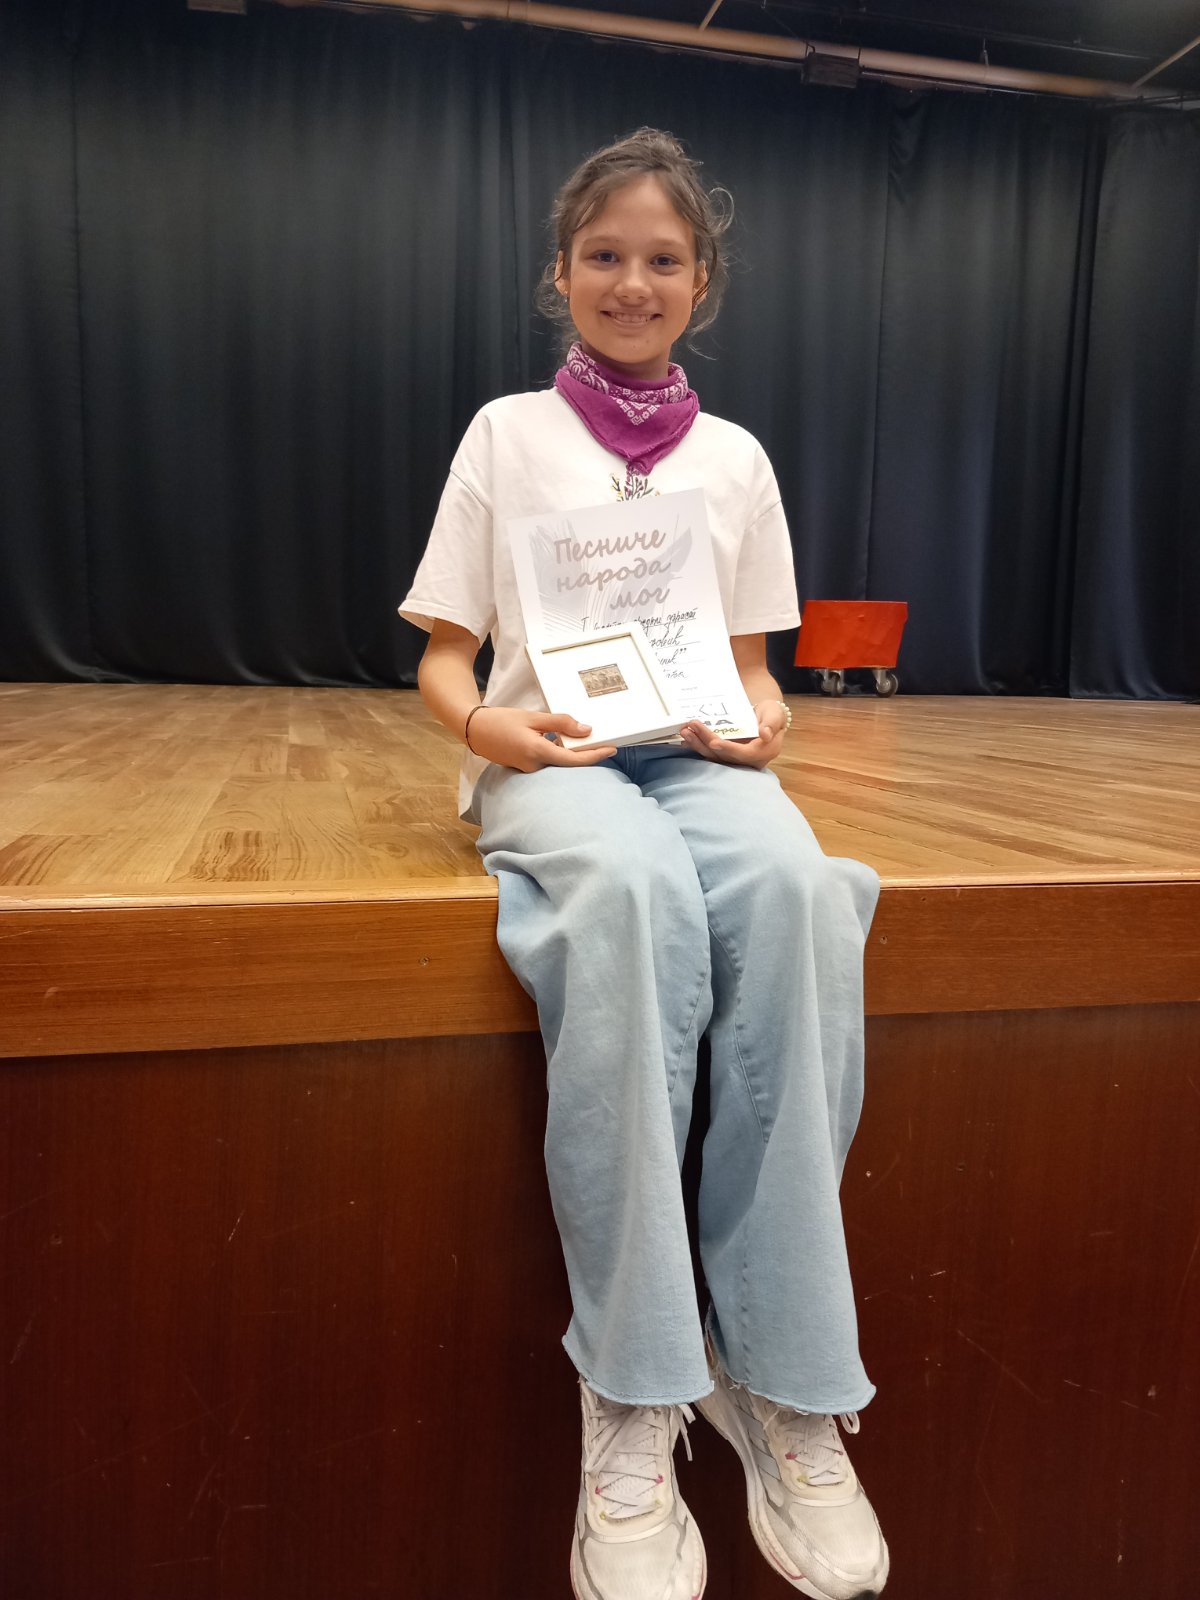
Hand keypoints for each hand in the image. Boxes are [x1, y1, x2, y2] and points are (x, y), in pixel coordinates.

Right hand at [466, 706, 616, 771]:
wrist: (475, 731)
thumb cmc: (502, 721)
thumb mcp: (533, 717)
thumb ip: (560, 723)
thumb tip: (586, 730)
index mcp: (537, 752)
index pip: (574, 759)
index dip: (595, 755)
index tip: (612, 749)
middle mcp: (535, 766)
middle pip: (568, 763)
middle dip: (586, 753)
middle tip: (603, 740)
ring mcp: (529, 770)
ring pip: (558, 762)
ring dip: (570, 751)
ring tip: (582, 737)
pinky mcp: (526, 769)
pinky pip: (548, 761)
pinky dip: (557, 752)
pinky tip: (559, 740)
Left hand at [679, 703, 786, 769]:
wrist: (765, 718)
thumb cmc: (771, 714)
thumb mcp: (775, 713)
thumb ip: (771, 723)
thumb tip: (765, 735)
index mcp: (765, 752)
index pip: (745, 754)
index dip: (729, 749)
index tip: (714, 742)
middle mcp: (750, 760)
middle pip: (725, 756)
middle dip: (706, 743)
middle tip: (689, 728)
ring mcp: (737, 760)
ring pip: (716, 756)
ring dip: (698, 745)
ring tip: (685, 732)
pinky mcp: (727, 756)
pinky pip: (711, 754)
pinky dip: (698, 746)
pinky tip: (685, 740)